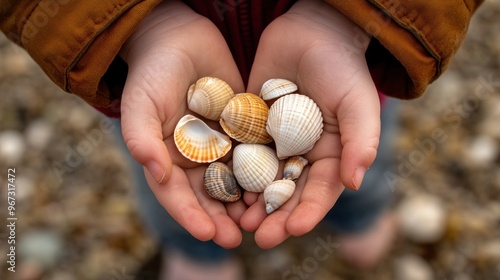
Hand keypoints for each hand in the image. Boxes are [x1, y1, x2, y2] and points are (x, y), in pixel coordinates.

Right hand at [119, 0, 245, 247]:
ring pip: (235, 181)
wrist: (180, 39)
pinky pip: (254, 154)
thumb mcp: (140, 104)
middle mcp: (195, 159)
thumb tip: (157, 174)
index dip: (191, 215)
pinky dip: (263, 172)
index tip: (207, 233)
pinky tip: (276, 185)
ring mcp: (220, 145)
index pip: (177, 195)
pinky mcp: (243, 130)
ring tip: (260, 219)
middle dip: (221, 218)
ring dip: (246, 202)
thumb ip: (141, 139)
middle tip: (237, 237)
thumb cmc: (152, 72)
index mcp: (167, 160)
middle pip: (208, 195)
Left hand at [241, 0, 380, 247]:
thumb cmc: (342, 67)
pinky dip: (235, 173)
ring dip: (252, 203)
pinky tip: (224, 187)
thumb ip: (361, 141)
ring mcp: (276, 143)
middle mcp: (303, 155)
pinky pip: (242, 154)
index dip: (309, 212)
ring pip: (263, 180)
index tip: (294, 229)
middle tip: (259, 237)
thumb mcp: (358, 103)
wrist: (311, 31)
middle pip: (289, 193)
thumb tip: (355, 181)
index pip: (321, 191)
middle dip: (276, 217)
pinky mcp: (253, 128)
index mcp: (331, 155)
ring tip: (240, 222)